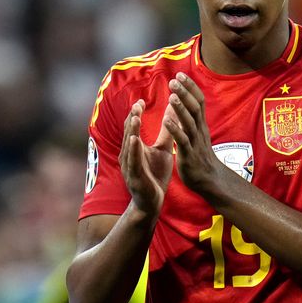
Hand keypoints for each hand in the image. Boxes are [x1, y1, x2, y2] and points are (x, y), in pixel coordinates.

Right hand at [119, 99, 174, 214]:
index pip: (133, 126)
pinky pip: (133, 161)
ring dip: (131, 129)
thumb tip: (173, 112)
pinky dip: (133, 149)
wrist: (152, 201)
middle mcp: (128, 154)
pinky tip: (135, 140)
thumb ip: (166, 132)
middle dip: (132, 117)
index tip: (141, 100)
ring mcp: (129, 165)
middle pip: (128, 132)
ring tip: (135, 116)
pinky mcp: (134, 175)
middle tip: (138, 104)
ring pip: (128, 144)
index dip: (136, 113)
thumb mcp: (162, 149)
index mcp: (134, 147)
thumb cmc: (155, 174)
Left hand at [163, 72, 222, 190]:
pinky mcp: (188, 155)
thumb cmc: (199, 155)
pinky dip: (175, 129)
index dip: (190, 87)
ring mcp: (195, 142)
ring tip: (171, 96)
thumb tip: (184, 102)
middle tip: (174, 79)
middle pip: (195, 108)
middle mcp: (199, 130)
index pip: (198, 101)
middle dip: (185, 93)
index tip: (180, 74)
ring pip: (189, 122)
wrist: (208, 179)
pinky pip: (182, 140)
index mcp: (200, 125)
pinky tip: (166, 120)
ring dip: (180, 108)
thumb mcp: (197, 133)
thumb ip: (191, 118)